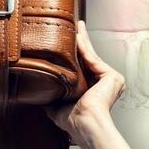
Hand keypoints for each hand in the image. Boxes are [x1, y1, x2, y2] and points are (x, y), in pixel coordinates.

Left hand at [46, 21, 125, 143]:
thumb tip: (36, 94)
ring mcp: (110, 80)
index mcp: (92, 90)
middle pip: (88, 58)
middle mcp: (103, 84)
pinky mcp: (112, 76)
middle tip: (76, 26)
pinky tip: (77, 36)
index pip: (82, 68)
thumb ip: (50, 98)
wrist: (84, 123)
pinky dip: (84, 47)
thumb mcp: (57, 108)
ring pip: (91, 55)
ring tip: (76, 25)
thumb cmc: (73, 121)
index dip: (74, 55)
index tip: (67, 43)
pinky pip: (93, 58)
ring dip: (83, 40)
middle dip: (81, 41)